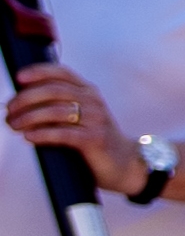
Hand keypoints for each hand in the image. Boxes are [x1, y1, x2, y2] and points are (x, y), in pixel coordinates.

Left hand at [4, 64, 139, 195]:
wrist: (123, 163)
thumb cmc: (93, 138)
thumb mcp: (79, 115)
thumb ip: (58, 105)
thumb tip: (21, 101)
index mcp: (88, 91)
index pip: (62, 73)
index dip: (39, 72)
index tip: (19, 78)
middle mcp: (94, 101)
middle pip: (54, 91)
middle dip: (25, 99)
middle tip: (9, 110)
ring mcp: (96, 120)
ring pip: (55, 111)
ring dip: (28, 118)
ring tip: (13, 125)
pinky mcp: (95, 139)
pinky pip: (63, 133)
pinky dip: (42, 134)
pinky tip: (28, 136)